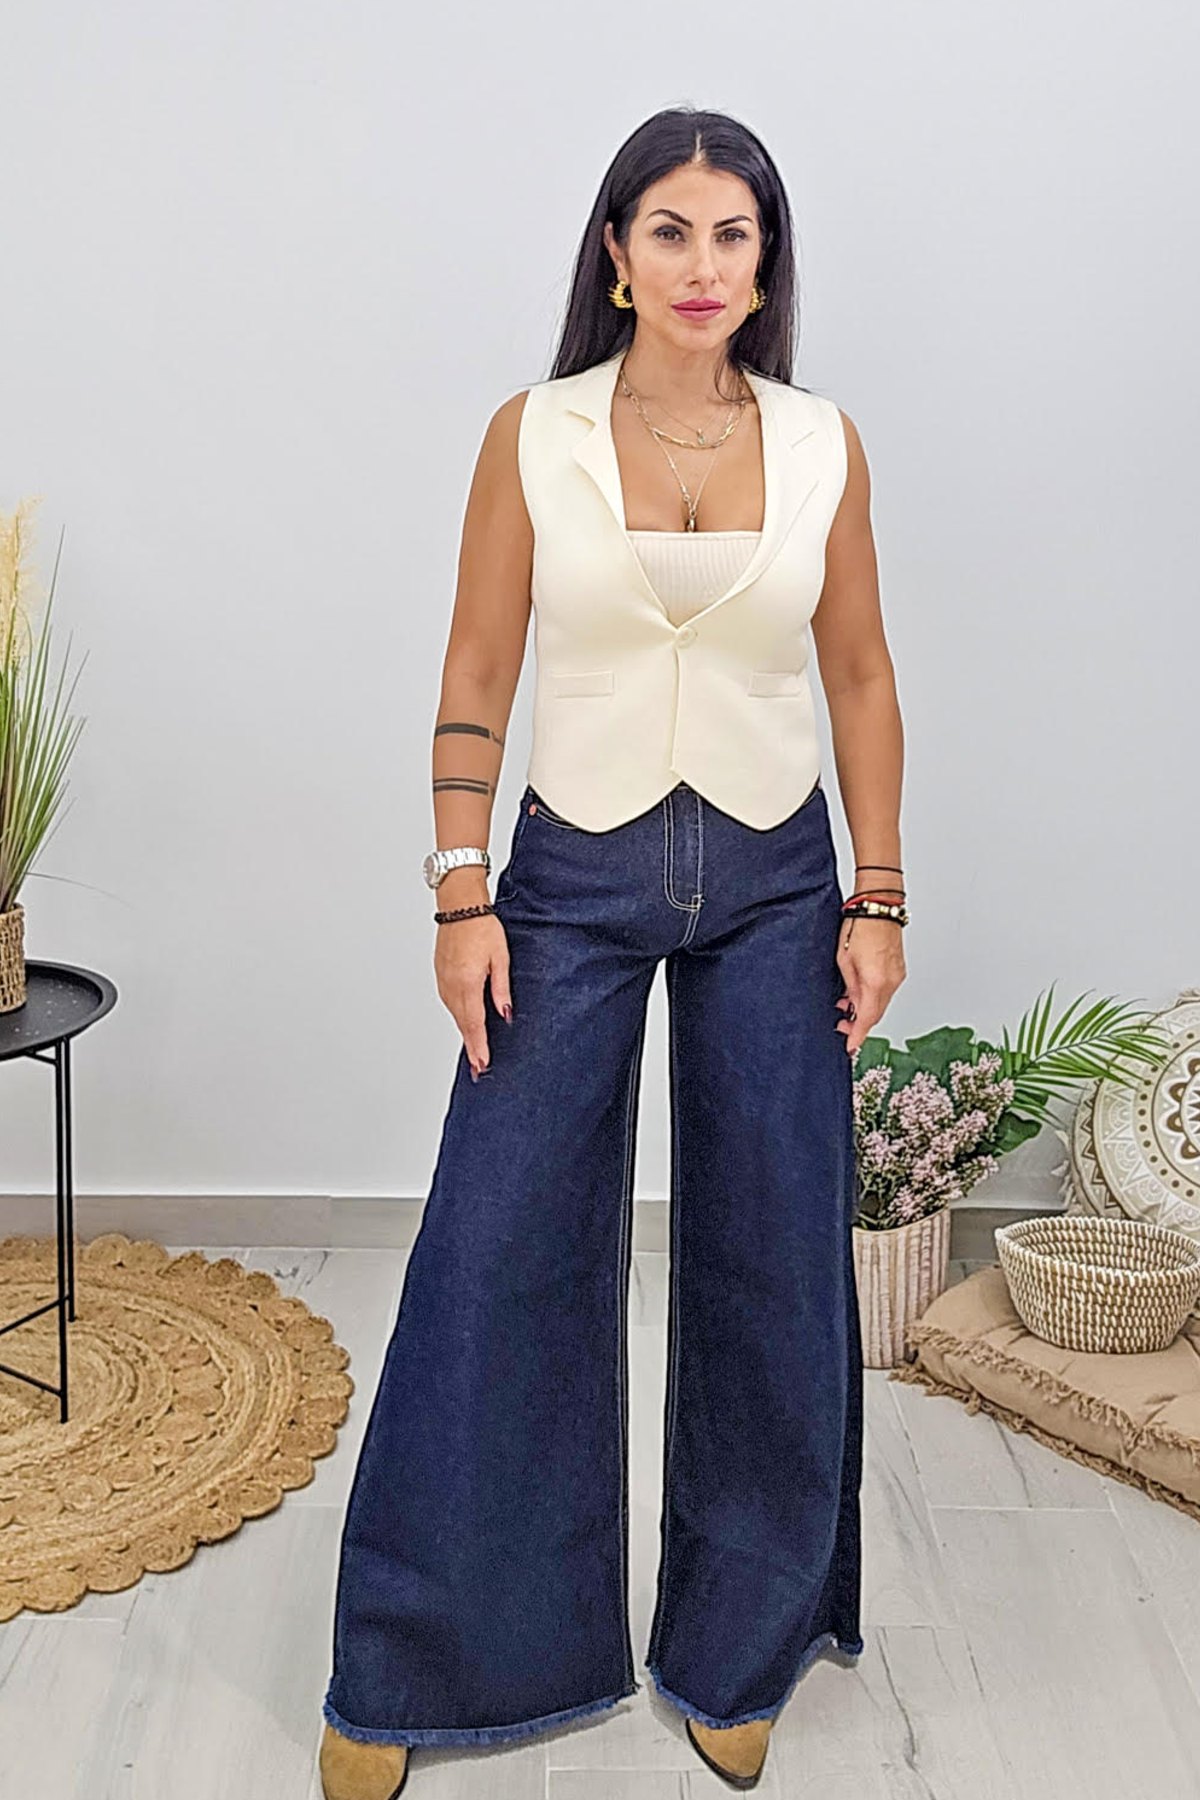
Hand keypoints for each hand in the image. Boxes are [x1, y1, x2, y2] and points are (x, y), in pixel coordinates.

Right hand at [434, 910, 512, 1079]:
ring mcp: (443, 981)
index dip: (479, 1046)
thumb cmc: (482, 927)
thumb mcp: (500, 958)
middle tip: (478, 1069)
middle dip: (472, 1047)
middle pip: (462, 1024)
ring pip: (455, 1015)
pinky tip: (466, 1024)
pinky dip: (458, 1017)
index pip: (474, 1023)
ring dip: (465, 1034)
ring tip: (474, 1052)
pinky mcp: (441, 975)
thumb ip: (501, 989)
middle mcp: (452, 985)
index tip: (482, 1064)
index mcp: (467, 982)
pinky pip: (450, 1003)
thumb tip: (505, 1015)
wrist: (460, 907)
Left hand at [835, 917, 905, 1055]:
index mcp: (875, 981)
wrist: (879, 907)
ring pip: (881, 1004)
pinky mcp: (898, 970)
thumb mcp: (844, 960)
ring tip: (844, 1005)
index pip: (866, 1018)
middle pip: (875, 1014)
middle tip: (841, 1026)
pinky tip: (858, 993)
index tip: (849, 1046)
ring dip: (864, 1009)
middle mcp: (890, 982)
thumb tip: (850, 1003)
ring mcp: (897, 976)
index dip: (856, 1035)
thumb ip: (850, 986)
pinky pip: (885, 992)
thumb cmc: (859, 926)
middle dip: (858, 1024)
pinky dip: (872, 998)